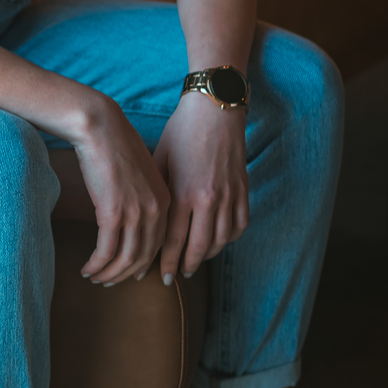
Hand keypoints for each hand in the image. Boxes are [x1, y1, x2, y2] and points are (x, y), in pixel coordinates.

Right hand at [75, 95, 171, 285]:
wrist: (100, 127)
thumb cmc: (115, 144)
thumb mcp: (140, 173)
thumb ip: (143, 195)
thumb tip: (133, 215)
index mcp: (165, 200)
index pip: (159, 243)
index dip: (143, 263)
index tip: (130, 272)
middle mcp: (155, 210)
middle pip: (143, 256)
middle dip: (124, 274)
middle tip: (109, 281)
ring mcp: (136, 213)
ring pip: (124, 258)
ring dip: (108, 273)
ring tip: (95, 277)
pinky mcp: (113, 213)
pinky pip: (106, 251)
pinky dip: (96, 265)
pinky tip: (86, 269)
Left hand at [154, 92, 248, 281]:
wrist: (214, 109)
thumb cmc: (181, 132)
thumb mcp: (159, 160)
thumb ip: (156, 192)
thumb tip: (144, 220)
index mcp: (182, 193)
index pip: (173, 240)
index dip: (164, 261)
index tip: (158, 276)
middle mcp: (208, 200)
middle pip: (198, 247)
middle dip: (186, 266)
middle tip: (176, 277)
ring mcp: (229, 196)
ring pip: (221, 241)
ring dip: (207, 255)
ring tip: (195, 262)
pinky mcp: (243, 190)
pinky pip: (239, 226)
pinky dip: (228, 238)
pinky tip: (217, 241)